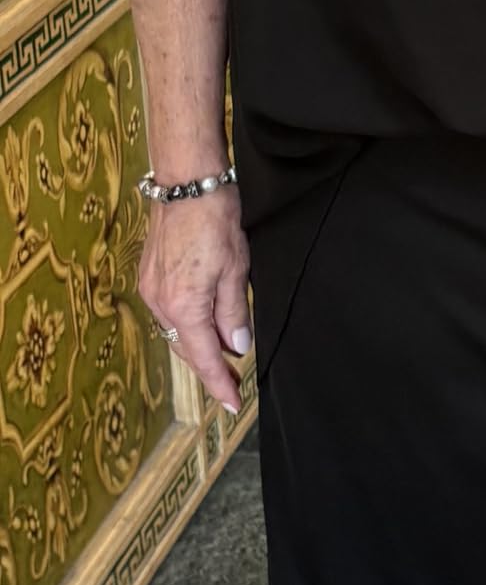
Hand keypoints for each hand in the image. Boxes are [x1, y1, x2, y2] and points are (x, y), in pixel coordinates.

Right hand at [137, 186, 251, 413]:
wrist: (186, 181)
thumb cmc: (215, 220)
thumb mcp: (236, 270)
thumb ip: (234, 312)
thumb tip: (238, 345)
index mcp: (184, 305)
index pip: (205, 357)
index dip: (219, 383)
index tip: (232, 403)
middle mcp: (161, 302)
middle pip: (187, 349)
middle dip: (211, 369)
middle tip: (234, 385)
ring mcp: (151, 289)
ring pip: (177, 333)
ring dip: (200, 348)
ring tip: (226, 358)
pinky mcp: (150, 277)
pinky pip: (171, 315)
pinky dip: (189, 327)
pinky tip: (206, 327)